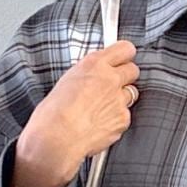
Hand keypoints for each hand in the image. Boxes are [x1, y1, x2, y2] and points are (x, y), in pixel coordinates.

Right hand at [20, 38, 140, 185]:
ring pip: (131, 94)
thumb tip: (95, 75)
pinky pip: (125, 115)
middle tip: (113, 85)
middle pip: (133, 70)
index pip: (124, 49)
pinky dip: (116, 119)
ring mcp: (119, 100)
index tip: (123, 59)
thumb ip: (88, 74)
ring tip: (102, 107)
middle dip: (126, 76)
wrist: (57, 137)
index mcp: (94, 64)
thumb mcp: (68, 80)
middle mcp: (110, 79)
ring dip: (121, 98)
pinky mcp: (122, 119)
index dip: (125, 55)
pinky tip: (100, 123)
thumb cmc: (54, 112)